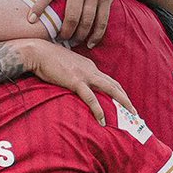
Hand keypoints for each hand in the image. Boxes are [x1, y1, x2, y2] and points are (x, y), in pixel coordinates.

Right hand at [21, 40, 136, 124]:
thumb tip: (76, 84)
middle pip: (115, 85)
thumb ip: (75, 74)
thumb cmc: (47, 60)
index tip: (125, 104)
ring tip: (130, 115)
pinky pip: (91, 98)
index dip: (119, 93)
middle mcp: (91, 69)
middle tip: (135, 112)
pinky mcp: (75, 81)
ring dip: (123, 102)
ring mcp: (84, 75)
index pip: (109, 81)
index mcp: (89, 66)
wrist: (37, 52)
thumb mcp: (66, 66)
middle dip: (126, 99)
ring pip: (110, 89)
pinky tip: (102, 120)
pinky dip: (98, 109)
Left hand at [27, 0, 121, 47]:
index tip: (30, 20)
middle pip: (71, 17)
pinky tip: (90, 44)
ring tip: (73, 43)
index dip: (38, 7)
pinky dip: (96, 35)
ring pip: (86, 21)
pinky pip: (102, 21)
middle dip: (65, 33)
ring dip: (79, 36)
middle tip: (60, 40)